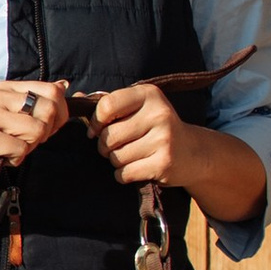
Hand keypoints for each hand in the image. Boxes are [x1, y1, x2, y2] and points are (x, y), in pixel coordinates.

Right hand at [0, 76, 71, 198]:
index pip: (51, 90)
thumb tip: (63, 85)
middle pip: (49, 108)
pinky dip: (15, 160)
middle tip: (25, 143)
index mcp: (2, 88)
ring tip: (8, 150)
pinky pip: (20, 149)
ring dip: (29, 147)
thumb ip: (31, 103)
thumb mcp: (2, 117)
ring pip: (38, 129)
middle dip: (46, 132)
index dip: (59, 114)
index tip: (46, 130)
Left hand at [93, 81, 269, 228]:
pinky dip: (124, 175)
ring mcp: (164, 139)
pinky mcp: (164, 163)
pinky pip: (125, 173)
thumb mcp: (139, 108)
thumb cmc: (156, 128)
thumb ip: (110, 104)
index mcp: (149, 94)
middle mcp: (159, 114)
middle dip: (106, 146)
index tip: (96, 130)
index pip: (107, 106)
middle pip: (109, 136)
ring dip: (117, 161)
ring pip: (115, 157)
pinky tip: (137, 168)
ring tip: (133, 156)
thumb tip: (76, 98)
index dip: (95, 122)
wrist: (194, 152)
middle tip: (119, 146)